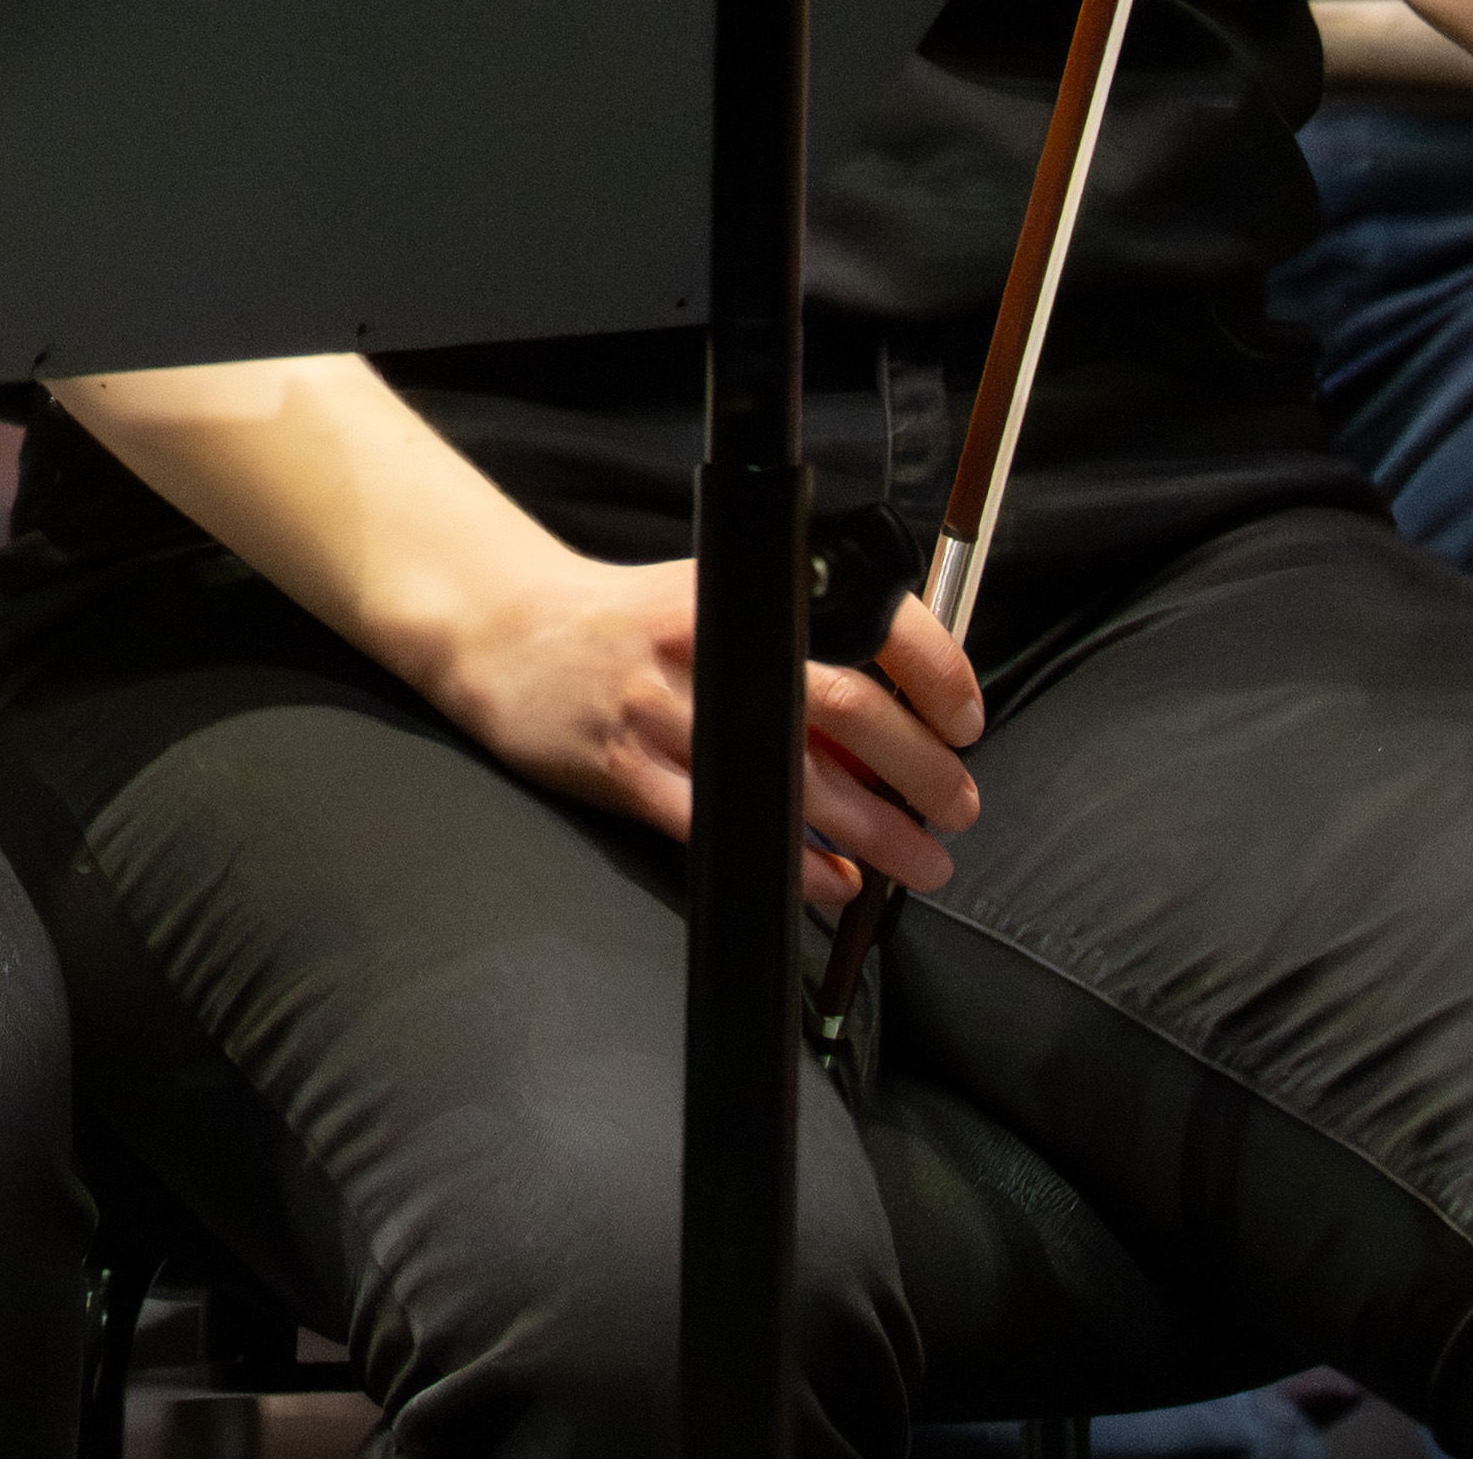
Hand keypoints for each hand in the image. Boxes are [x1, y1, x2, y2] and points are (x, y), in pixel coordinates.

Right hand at [416, 548, 989, 915]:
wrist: (504, 633)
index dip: (935, 674)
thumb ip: (791, 643)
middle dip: (923, 771)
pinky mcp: (627, 770)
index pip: (866, 621)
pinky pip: (726, 829)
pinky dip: (793, 865)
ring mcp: (664, 710)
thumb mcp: (709, 596)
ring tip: (924, 862)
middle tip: (960, 806)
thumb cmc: (625, 622)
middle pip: (848, 710)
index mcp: (740, 590)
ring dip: (879, 835)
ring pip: (798, 785)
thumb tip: (894, 723)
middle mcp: (708, 644)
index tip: (967, 722)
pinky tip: (833, 882)